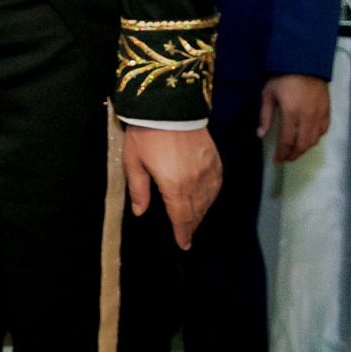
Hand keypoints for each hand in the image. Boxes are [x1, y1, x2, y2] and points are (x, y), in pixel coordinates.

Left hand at [123, 125, 222, 250]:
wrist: (169, 105)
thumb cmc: (145, 134)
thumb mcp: (134, 162)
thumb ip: (139, 190)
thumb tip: (141, 212)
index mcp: (175, 186)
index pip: (181, 217)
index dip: (182, 233)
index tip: (184, 245)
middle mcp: (196, 182)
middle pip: (196, 211)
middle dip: (191, 225)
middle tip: (187, 235)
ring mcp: (209, 170)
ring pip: (209, 199)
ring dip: (202, 212)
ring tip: (194, 220)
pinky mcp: (215, 159)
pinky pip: (217, 184)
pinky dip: (212, 195)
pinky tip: (207, 198)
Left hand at [259, 74, 331, 164]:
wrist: (305, 63)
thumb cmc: (282, 77)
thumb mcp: (268, 95)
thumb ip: (265, 117)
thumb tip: (260, 135)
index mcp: (292, 114)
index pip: (287, 141)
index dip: (282, 154)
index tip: (277, 161)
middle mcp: (308, 117)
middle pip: (302, 144)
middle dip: (293, 155)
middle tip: (285, 159)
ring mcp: (319, 115)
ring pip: (314, 140)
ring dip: (304, 149)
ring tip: (294, 152)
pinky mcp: (327, 111)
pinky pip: (323, 131)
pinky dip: (316, 138)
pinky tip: (308, 139)